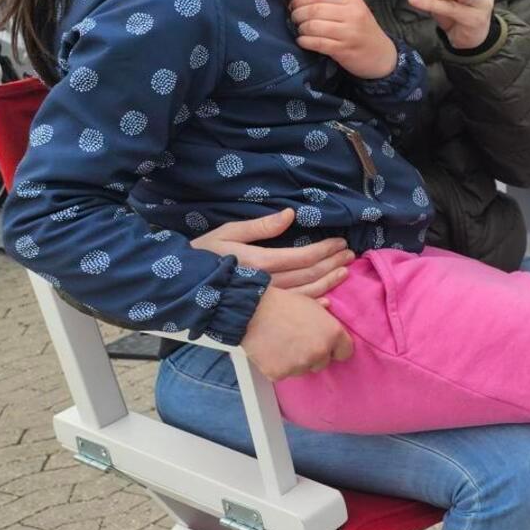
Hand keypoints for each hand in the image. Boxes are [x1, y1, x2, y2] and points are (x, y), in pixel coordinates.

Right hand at [193, 208, 353, 298]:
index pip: (302, 256)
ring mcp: (265, 303)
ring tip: (344, 273)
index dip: (325, 250)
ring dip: (328, 283)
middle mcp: (266, 285)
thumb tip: (290, 215)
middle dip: (332, 264)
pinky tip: (327, 303)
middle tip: (349, 256)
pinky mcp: (262, 314)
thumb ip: (259, 226)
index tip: (340, 242)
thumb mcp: (226, 233)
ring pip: (305, 294)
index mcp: (259, 263)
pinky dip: (313, 306)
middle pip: (308, 275)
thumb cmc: (202, 256)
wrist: (180, 288)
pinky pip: (292, 312)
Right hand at [240, 286, 353, 379]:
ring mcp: (300, 365)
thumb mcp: (312, 306)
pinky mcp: (281, 373)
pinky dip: (278, 366)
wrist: (253, 311)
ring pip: (303, 369)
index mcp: (333, 334)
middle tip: (298, 342)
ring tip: (282, 345)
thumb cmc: (283, 305)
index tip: (326, 346)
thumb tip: (333, 324)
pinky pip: (283, 374)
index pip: (345, 353)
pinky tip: (271, 352)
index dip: (335, 349)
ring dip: (296, 362)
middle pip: (323, 363)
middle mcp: (320, 352)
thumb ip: (326, 321)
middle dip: (313, 356)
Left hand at [290, 0, 398, 79]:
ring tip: (300, 31)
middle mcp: (352, 15)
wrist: (382, 56)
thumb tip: (302, 1)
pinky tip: (302, 41)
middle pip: (314, 10)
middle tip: (294, 19)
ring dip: (301, 28)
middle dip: (298, 14)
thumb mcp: (355, 12)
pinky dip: (305, 41)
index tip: (293, 5)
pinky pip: (317, 43)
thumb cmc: (363, 32)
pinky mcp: (343, 49)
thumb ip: (334, 5)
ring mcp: (348, 33)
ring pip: (313, 26)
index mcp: (353, 2)